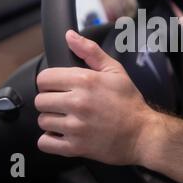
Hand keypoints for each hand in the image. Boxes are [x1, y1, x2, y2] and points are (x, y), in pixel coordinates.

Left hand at [35, 30, 155, 165]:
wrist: (142, 134)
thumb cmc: (129, 102)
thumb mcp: (115, 71)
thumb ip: (90, 51)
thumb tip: (69, 36)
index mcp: (85, 81)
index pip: (44, 79)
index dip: (50, 82)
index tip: (59, 87)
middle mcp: (77, 102)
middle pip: (40, 100)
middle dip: (50, 101)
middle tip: (65, 104)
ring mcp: (75, 127)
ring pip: (42, 121)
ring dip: (52, 120)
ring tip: (68, 119)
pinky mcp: (75, 147)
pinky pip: (44, 142)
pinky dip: (50, 140)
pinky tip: (63, 134)